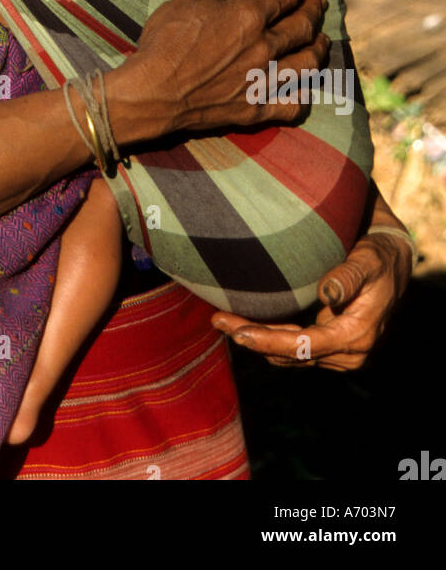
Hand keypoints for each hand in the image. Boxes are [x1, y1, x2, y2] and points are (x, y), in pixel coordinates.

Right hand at [106, 0, 329, 146]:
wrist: (154, 92)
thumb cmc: (167, 41)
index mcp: (250, 16)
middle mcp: (265, 48)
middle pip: (303, 26)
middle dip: (315, 10)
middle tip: (319, 1)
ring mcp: (263, 80)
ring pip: (307, 64)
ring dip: (319, 49)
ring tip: (322, 41)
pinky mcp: (255, 109)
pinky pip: (292, 105)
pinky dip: (303, 97)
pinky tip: (304, 90)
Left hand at [210, 230, 413, 369]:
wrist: (391, 263)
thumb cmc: (378, 257)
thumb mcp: (367, 260)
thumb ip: (347, 277)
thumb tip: (327, 294)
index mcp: (357, 336)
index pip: (306, 346)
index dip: (271, 341)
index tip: (240, 334)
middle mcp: (347, 352)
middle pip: (291, 353)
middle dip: (253, 339)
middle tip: (217, 319)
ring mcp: (337, 352)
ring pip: (288, 353)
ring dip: (256, 338)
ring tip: (221, 318)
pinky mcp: (327, 344)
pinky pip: (293, 346)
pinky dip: (268, 335)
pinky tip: (243, 321)